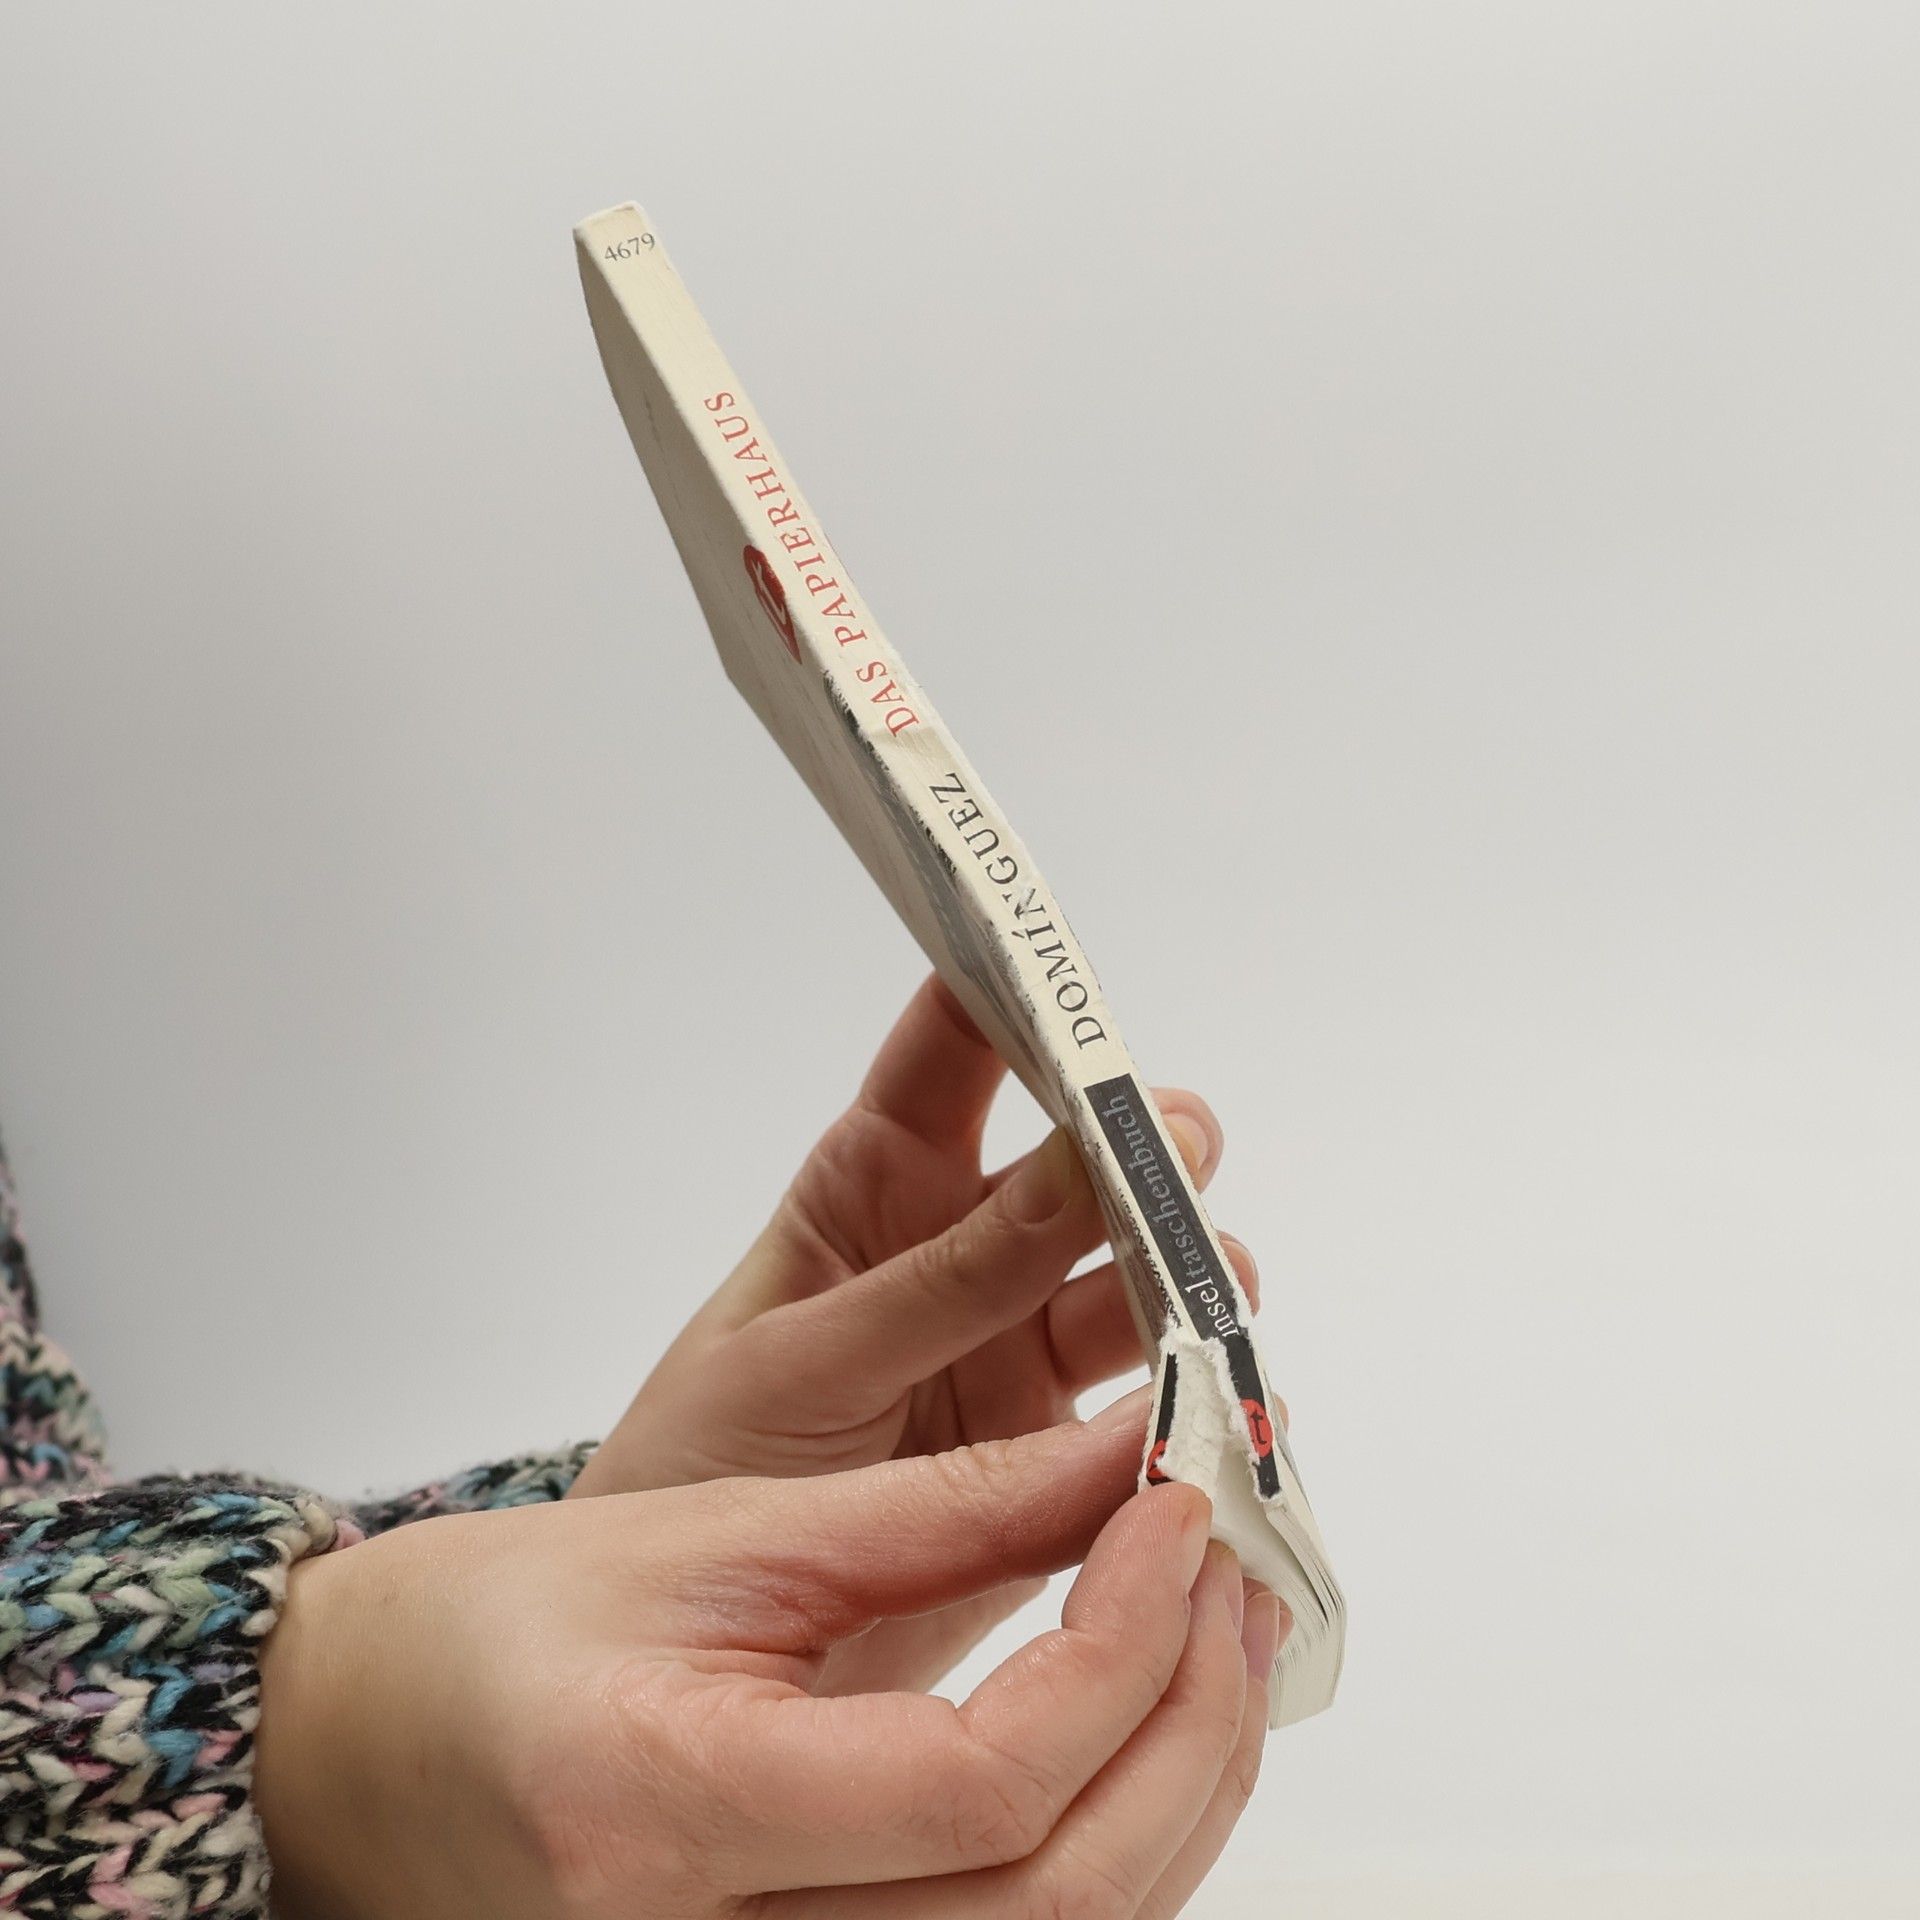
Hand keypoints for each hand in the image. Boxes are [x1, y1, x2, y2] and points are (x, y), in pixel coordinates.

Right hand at [257, 1403, 1288, 1919]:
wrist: (371, 1750)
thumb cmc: (494, 1629)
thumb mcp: (715, 1529)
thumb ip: (932, 1510)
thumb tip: (1116, 1468)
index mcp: (672, 1811)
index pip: (981, 1787)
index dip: (1117, 1645)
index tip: (1176, 1511)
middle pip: (1058, 1904)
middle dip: (1188, 1721)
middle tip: (1231, 1563)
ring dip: (1180, 1779)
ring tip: (1217, 1620)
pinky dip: (1117, 1832)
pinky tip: (1146, 1716)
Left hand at [570, 976, 1260, 1687]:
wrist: (688, 1643)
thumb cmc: (702, 1457)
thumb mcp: (805, 1359)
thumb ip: (944, 1278)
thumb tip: (1080, 1163)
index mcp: (880, 1180)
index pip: (962, 1046)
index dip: (1023, 989)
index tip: (1079, 965)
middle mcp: (970, 1246)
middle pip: (1084, 1161)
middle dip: (1141, 1144)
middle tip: (1180, 1148)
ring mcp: (1022, 1347)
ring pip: (1140, 1284)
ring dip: (1193, 1280)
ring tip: (1222, 1292)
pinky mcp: (1061, 1455)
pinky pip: (1154, 1413)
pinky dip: (1202, 1409)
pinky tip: (1234, 1409)